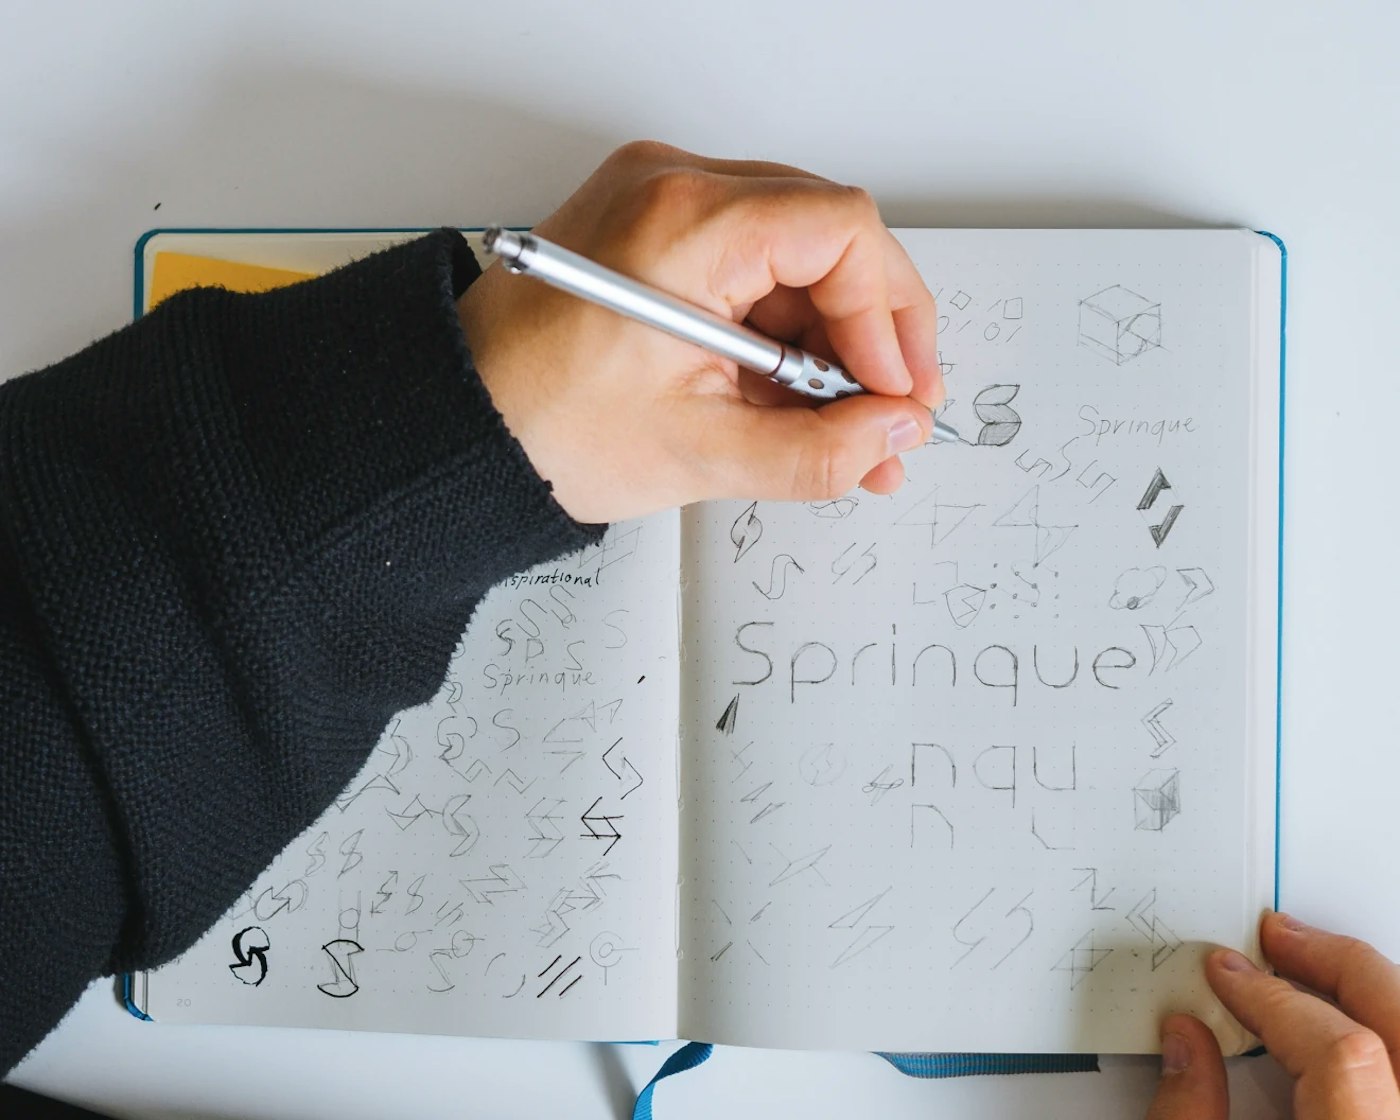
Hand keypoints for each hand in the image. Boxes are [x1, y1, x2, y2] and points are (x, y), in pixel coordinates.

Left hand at [458, 140, 942, 523]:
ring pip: (794, 258)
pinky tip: (796, 402)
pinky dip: (780, 334)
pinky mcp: (651, 232)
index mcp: (683, 224)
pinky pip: (748, 269)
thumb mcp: (698, 455)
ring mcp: (658, 203)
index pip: (842, 231)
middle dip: (870, 334)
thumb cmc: (539, 428)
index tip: (894, 394)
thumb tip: (892, 432)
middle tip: (891, 414)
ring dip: (830, 344)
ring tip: (845, 432)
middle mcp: (672, 187)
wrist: (456, 425)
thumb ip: (818, 450)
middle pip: (827, 237)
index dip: (888, 319)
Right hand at [1146, 911, 1399, 1118]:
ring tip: (1317, 967)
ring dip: (1369, 987)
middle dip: (1337, 964)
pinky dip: (1381, 1027)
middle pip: (1398, 1020)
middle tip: (1281, 938)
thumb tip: (1186, 1045)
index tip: (1227, 975)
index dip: (1272, 998)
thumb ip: (1190, 1113)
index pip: (1338, 1051)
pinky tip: (1341, 1023)